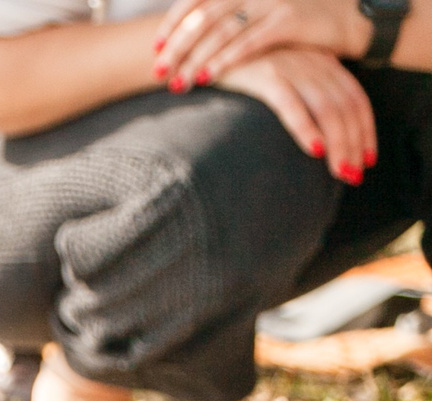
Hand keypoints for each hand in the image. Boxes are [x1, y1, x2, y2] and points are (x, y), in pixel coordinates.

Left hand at [156, 0, 369, 87]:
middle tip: (158, 70)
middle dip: (177, 45)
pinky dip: (224, 60)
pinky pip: (248, 43)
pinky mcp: (289, 20)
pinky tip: (207, 76)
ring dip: (195, 57)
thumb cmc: (303, 20)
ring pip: (222, 31)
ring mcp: (273, 1)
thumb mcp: (264, 12)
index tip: (155, 46)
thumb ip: (233, 16)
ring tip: (177, 81)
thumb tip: (195, 34)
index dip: (174, 21)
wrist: (353, 17)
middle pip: (204, 16)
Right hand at [220, 46, 377, 178]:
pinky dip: (305, 127)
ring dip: (338, 142)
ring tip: (339, 170)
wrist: (205, 52)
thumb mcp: (283, 78)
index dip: (366, 130)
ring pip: (326, 107)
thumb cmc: (242, 75)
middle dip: (354, 143)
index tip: (368, 160)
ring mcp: (289, 66)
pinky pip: (291, 104)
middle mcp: (311, 61)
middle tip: (353, 175)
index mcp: (321, 61)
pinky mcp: (263, 74)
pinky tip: (314, 149)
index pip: (356, 98)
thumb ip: (304, 95)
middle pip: (344, 106)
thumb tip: (321, 136)